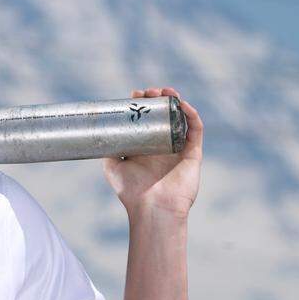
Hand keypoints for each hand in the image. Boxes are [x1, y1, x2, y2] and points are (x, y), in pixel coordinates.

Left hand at [102, 87, 203, 217]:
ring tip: (167, 92)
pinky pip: (196, 130)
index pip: (146, 120)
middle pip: (164, 115)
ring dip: (176, 102)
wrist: (152, 208)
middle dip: (159, 99)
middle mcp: (162, 146)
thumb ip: (109, 149)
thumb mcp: (112, 167)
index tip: (135, 94)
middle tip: (150, 91)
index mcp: (145, 148)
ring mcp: (178, 149)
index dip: (142, 105)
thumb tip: (102, 133)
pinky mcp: (193, 154)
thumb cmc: (131, 191)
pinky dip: (192, 115)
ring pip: (181, 119)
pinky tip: (183, 105)